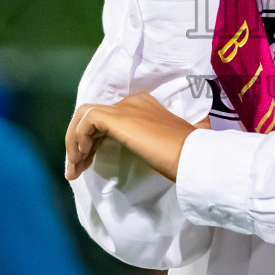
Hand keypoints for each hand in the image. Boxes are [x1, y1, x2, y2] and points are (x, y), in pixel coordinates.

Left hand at [65, 92, 210, 181]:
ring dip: (74, 143)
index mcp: (144, 106)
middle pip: (92, 118)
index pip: (107, 118)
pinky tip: (83, 158)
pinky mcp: (117, 117)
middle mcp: (132, 102)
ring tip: (74, 169)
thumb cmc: (187, 155)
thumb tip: (200, 128)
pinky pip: (86, 121)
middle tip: (75, 171)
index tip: (88, 163)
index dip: (93, 140)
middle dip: (79, 145)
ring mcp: (124, 108)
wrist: (191, 157)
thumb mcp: (179, 142)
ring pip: (84, 116)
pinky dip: (78, 138)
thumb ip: (180, 133)